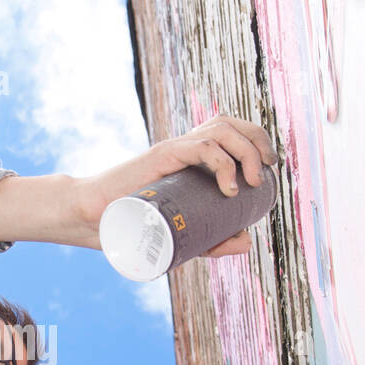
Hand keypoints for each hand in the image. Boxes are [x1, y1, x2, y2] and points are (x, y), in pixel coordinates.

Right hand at [71, 113, 278, 253]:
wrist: (95, 219)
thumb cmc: (134, 225)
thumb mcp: (184, 237)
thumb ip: (215, 240)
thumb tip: (247, 241)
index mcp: (192, 157)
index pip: (231, 130)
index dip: (257, 141)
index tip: (269, 169)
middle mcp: (185, 147)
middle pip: (232, 123)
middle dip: (258, 142)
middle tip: (265, 173)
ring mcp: (174, 149)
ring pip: (221, 129)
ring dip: (247, 150)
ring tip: (252, 182)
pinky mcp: (162, 156)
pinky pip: (202, 146)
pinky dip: (224, 162)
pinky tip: (229, 187)